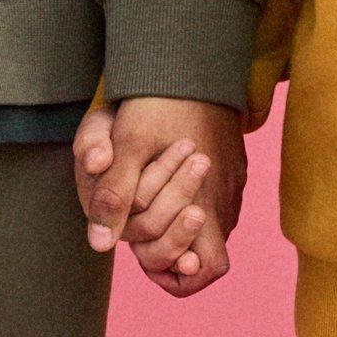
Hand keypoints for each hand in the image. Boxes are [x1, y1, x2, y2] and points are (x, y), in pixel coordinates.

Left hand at [76, 97, 248, 294]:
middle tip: (142, 222)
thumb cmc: (160, 103)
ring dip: (178, 222)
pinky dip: (190, 202)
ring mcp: (234, 185)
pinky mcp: (235, 168)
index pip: (207, 270)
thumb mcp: (127, 147)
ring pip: (210, 227)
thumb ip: (115, 197)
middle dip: (170, 246)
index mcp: (205, 204)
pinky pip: (216, 202)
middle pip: (207, 253)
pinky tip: (166, 178)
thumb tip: (101, 245)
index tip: (150, 256)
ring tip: (150, 196)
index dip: (179, 276)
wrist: (194, 61)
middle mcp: (226, 202)